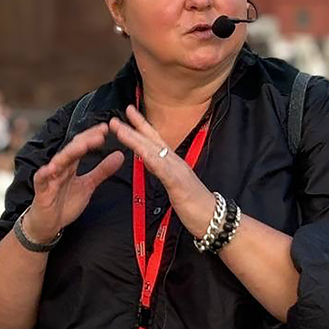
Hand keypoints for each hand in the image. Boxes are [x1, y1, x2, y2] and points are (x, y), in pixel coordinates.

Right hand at [27, 122, 124, 242]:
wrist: (48, 223)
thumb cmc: (65, 202)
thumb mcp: (88, 185)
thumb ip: (102, 170)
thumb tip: (119, 155)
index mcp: (71, 164)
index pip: (81, 145)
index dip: (93, 136)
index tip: (106, 128)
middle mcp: (60, 167)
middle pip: (72, 149)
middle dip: (85, 140)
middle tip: (100, 133)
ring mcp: (49, 177)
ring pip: (59, 161)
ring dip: (70, 152)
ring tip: (83, 145)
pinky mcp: (42, 190)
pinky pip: (42, 179)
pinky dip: (46, 173)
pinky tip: (52, 168)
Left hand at [108, 105, 215, 237]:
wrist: (213, 217)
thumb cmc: (194, 204)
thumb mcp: (175, 185)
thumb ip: (164, 172)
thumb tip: (151, 162)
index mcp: (172, 163)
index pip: (154, 140)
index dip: (140, 126)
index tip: (128, 112)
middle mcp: (174, 162)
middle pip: (151, 141)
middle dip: (133, 127)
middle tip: (115, 117)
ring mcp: (177, 171)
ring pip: (153, 151)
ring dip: (135, 139)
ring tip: (120, 130)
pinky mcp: (178, 184)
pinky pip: (163, 170)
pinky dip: (152, 160)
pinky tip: (141, 153)